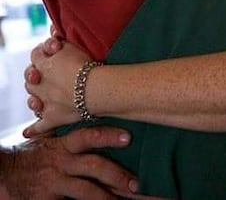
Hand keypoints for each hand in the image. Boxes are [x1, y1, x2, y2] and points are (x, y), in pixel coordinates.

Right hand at [0, 127, 140, 198]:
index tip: (128, 137)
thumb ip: (68, 130)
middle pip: (93, 166)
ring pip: (85, 191)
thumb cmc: (30, 154)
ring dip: (107, 197)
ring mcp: (55, 183)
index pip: (87, 136)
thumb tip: (95, 111)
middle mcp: (60, 163)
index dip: (108, 136)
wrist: (4, 174)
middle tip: (136, 182)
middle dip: (116, 174)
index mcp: (62, 144)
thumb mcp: (48, 138)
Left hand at [23, 38, 89, 135]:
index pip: (36, 54)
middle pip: (30, 77)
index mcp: (42, 63)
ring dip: (34, 96)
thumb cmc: (85, 64)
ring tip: (38, 97)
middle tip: (46, 72)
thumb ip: (58, 39)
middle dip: (36, 74)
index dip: (44, 50)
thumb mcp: (71, 45)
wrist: (94, 88)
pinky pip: (40, 125)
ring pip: (32, 99)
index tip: (55, 48)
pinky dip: (34, 129)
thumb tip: (52, 30)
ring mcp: (45, 102)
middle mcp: (39, 83)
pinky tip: (27, 132)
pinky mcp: (53, 117)